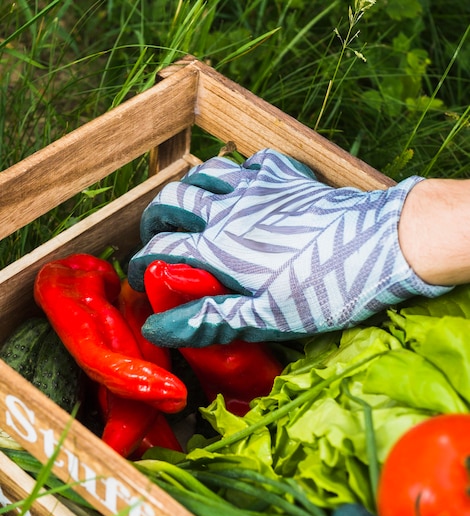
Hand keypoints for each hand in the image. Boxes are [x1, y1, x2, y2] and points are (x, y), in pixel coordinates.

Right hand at [128, 149, 449, 347]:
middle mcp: (229, 209)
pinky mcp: (286, 176)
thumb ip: (209, 319)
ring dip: (190, 190)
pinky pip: (249, 161)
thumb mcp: (266, 317)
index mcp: (219, 248)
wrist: (383, 244)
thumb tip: (158, 331)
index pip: (159, 250)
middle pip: (172, 201)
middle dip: (155, 220)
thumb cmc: (326, 288)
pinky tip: (245, 187)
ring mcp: (258, 186)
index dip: (139, 265)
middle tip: (157, 239)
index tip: (138, 279)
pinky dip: (237, 172)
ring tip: (192, 209)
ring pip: (205, 173)